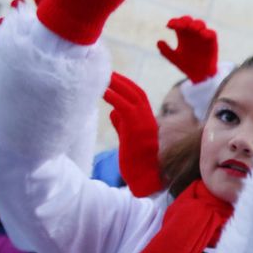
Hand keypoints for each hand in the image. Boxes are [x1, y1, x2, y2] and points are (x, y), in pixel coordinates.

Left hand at [103, 73, 164, 197]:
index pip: (140, 98)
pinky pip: (125, 108)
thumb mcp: (128, 141)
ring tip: (103, 77)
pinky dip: (115, 97)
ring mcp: (144, 124)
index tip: (114, 79)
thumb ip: (122, 125)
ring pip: (133, 97)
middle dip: (122, 81)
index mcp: (148, 122)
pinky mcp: (136, 130)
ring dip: (117, 85)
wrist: (146, 180)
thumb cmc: (137, 164)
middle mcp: (149, 120)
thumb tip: (113, 112)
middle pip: (137, 93)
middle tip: (107, 72)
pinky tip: (103, 91)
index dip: (127, 86)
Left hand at [157, 16, 217, 83]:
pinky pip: (212, 34)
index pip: (179, 23)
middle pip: (189, 21)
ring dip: (196, 25)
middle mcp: (192, 33)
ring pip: (200, 24)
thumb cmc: (186, 65)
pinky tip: (202, 34)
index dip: (174, 22)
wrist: (198, 76)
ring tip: (192, 28)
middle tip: (180, 25)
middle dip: (184, 21)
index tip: (169, 26)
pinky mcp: (212, 43)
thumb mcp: (174, 58)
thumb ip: (166, 51)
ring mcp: (202, 37)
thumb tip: (158, 42)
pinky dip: (208, 33)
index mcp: (183, 35)